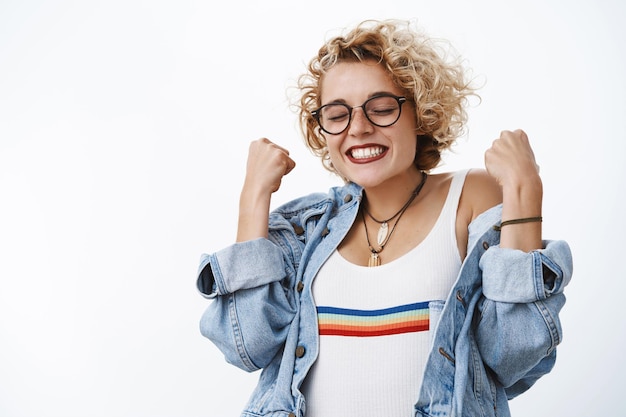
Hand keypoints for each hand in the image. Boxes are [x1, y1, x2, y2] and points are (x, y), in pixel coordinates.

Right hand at [244, 138, 295, 194]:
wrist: (256, 190)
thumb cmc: (258, 180)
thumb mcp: (259, 162)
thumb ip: (266, 154)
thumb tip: (276, 155)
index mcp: (256, 143)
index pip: (274, 150)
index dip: (271, 162)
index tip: (263, 168)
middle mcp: (263, 142)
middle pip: (283, 151)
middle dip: (278, 163)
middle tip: (267, 172)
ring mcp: (272, 148)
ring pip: (287, 158)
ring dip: (282, 167)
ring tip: (271, 173)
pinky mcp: (281, 155)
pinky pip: (292, 164)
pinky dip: (286, 172)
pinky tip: (275, 175)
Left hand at [485, 129, 542, 250]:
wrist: (521, 179)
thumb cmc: (529, 171)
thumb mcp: (530, 157)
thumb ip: (521, 151)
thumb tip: (520, 157)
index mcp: (520, 135)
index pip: (511, 137)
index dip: (511, 149)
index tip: (514, 157)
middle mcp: (507, 136)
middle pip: (499, 143)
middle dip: (501, 152)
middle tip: (507, 165)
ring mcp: (497, 144)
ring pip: (493, 152)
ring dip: (496, 160)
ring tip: (505, 169)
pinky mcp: (488, 153)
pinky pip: (488, 160)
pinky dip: (491, 166)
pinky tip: (499, 171)